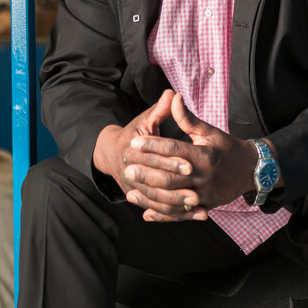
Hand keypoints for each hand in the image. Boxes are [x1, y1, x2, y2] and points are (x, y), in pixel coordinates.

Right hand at [93, 90, 197, 218]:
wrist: (110, 153)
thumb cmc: (134, 134)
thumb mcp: (145, 121)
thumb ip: (160, 110)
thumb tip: (173, 94)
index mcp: (130, 148)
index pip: (154, 156)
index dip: (171, 161)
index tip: (190, 164)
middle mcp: (128, 169)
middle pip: (154, 180)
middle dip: (175, 186)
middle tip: (196, 191)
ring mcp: (131, 185)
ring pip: (155, 198)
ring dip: (175, 203)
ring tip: (197, 203)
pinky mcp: (137, 196)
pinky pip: (156, 208)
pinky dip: (173, 213)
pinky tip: (192, 213)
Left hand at [120, 93, 260, 222]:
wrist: (252, 171)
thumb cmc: (227, 148)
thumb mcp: (209, 132)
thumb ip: (188, 118)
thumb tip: (172, 97)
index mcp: (204, 155)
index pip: (174, 150)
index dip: (153, 146)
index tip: (134, 142)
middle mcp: (204, 177)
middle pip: (171, 177)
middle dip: (147, 174)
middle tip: (127, 168)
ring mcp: (204, 195)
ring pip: (173, 199)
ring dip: (150, 197)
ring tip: (130, 192)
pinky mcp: (204, 207)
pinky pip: (181, 215)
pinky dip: (163, 215)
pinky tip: (146, 213)